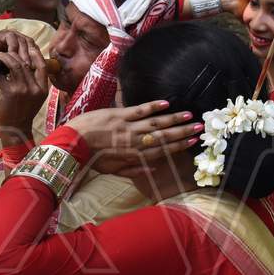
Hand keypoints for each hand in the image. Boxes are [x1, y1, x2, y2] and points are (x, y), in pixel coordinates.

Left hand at [0, 32, 49, 141]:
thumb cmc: (24, 113)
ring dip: (5, 58)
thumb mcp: (35, 99)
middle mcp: (35, 88)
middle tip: (7, 51)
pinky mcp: (10, 92)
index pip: (42, 66)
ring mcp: (23, 90)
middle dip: (16, 54)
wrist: (16, 129)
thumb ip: (34, 84)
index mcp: (43, 89)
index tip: (29, 47)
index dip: (36, 55)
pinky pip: (2, 76)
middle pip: (26, 64)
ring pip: (15, 66)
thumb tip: (29, 67)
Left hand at [63, 101, 198, 176]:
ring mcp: (128, 127)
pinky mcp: (119, 115)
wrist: (73, 144)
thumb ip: (134, 170)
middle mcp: (135, 141)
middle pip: (163, 136)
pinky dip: (154, 107)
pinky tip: (167, 104)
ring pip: (156, 123)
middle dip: (183, 132)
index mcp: (134, 155)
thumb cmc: (92, 159)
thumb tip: (153, 168)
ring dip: (174, 119)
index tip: (193, 142)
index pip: (161, 150)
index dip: (178, 146)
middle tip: (200, 128)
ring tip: (190, 115)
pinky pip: (140, 110)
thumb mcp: (113, 170)